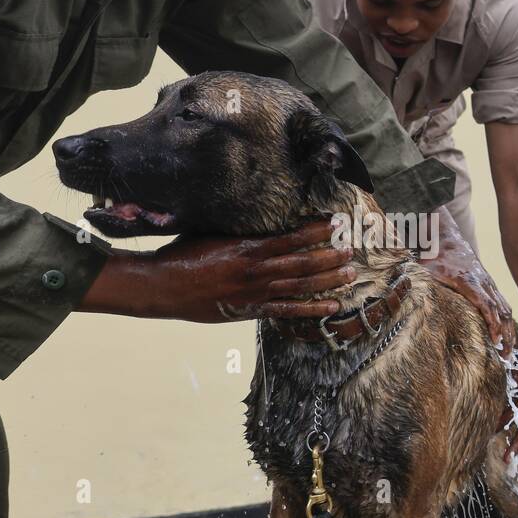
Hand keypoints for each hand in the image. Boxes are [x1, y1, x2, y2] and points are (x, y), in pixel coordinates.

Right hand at [79, 219, 355, 321]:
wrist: (164, 286)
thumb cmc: (184, 254)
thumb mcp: (211, 230)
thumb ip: (237, 225)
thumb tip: (256, 207)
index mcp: (247, 247)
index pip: (291, 237)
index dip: (316, 231)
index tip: (336, 223)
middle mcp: (256, 270)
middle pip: (303, 263)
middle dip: (330, 256)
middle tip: (353, 249)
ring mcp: (256, 292)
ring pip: (300, 286)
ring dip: (328, 280)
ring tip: (350, 274)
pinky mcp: (251, 309)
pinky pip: (288, 310)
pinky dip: (311, 309)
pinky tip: (331, 306)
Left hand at [420, 229, 514, 353]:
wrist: (445, 239)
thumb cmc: (434, 258)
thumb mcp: (426, 273)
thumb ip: (423, 290)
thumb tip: (411, 306)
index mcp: (469, 282)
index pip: (487, 305)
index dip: (493, 323)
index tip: (495, 340)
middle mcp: (484, 283)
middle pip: (503, 310)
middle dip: (507, 334)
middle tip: (506, 355)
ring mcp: (489, 284)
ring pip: (506, 308)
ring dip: (509, 329)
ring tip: (508, 351)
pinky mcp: (489, 285)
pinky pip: (503, 304)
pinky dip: (507, 321)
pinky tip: (505, 335)